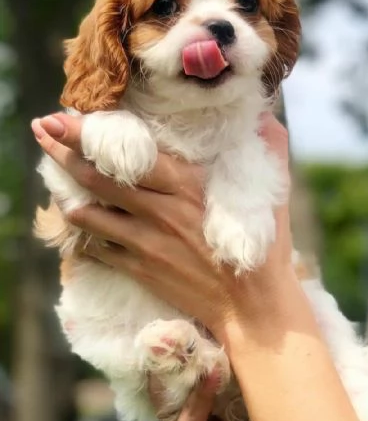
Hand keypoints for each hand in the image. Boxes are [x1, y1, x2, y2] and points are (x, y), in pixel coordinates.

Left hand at [31, 112, 291, 340]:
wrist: (251, 306)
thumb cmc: (263, 248)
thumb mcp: (272, 192)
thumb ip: (269, 147)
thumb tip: (266, 114)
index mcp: (189, 184)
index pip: (129, 152)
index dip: (89, 134)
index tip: (62, 116)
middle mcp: (160, 210)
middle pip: (97, 177)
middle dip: (62, 151)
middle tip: (41, 129)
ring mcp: (146, 242)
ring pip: (89, 214)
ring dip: (66, 194)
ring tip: (53, 178)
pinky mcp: (139, 268)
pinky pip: (98, 248)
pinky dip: (86, 234)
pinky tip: (82, 223)